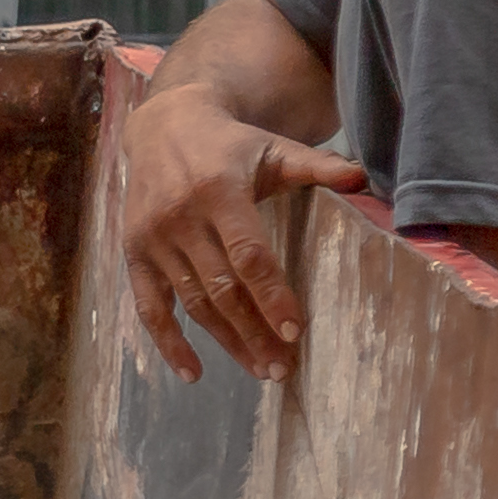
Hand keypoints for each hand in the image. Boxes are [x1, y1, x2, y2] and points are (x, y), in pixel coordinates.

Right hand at [120, 78, 365, 382]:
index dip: (272, 295)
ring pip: (193, 303)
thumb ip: (316, 166)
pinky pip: (150, 307)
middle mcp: (182, 217)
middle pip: (222, 289)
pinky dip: (168, 342)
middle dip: (254, 332)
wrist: (163, 125)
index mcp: (220, 191)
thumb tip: (362, 178)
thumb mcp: (273, 149)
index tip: (295, 331)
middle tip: (283, 368)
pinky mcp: (135, 253)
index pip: (249, 255)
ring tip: (259, 370)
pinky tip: (193, 373)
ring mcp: (154, 239)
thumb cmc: (230, 144)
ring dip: (225, 342)